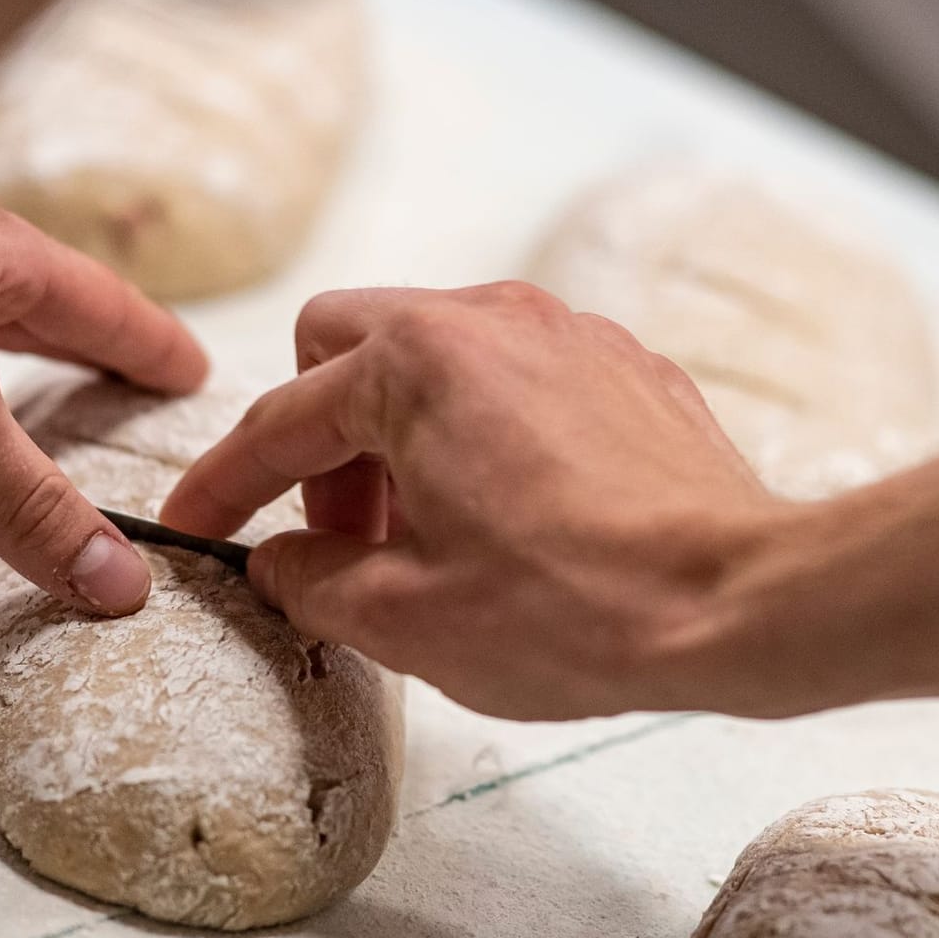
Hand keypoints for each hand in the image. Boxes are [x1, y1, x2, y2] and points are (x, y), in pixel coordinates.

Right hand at [161, 282, 788, 718]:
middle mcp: (486, 319)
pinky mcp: (621, 364)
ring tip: (426, 536)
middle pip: (343, 345)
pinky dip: (474, 432)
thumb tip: (281, 561)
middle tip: (341, 534)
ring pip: (429, 355)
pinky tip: (504, 515)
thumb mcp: (406, 618)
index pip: (280, 421)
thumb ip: (311, 578)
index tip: (195, 523)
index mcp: (413, 364)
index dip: (224, 483)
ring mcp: (563, 332)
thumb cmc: (578, 609)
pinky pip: (509, 375)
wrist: (743, 601)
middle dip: (319, 438)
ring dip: (396, 435)